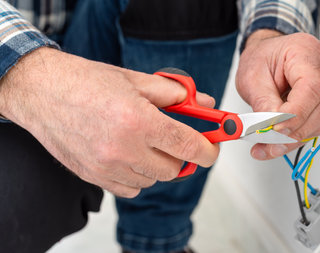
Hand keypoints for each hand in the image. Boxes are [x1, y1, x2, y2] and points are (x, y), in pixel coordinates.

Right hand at [0, 47, 218, 197]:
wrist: (42, 92)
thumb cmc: (87, 82)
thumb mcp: (136, 80)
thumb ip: (176, 94)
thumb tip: (205, 104)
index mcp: (138, 120)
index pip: (188, 147)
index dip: (208, 151)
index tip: (212, 149)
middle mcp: (123, 149)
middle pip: (173, 169)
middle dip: (180, 154)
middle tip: (173, 138)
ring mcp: (107, 167)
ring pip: (153, 180)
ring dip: (156, 164)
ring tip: (143, 141)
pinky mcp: (94, 177)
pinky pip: (131, 188)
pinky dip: (137, 176)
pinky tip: (127, 154)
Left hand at [236, 30, 319, 159]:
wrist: (264, 54)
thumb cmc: (261, 58)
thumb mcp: (252, 77)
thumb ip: (263, 102)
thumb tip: (270, 126)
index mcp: (306, 52)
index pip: (313, 87)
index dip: (296, 113)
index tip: (276, 128)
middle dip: (293, 131)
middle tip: (267, 141)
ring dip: (293, 139)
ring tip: (267, 145)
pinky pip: (316, 125)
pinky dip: (295, 137)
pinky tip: (277, 141)